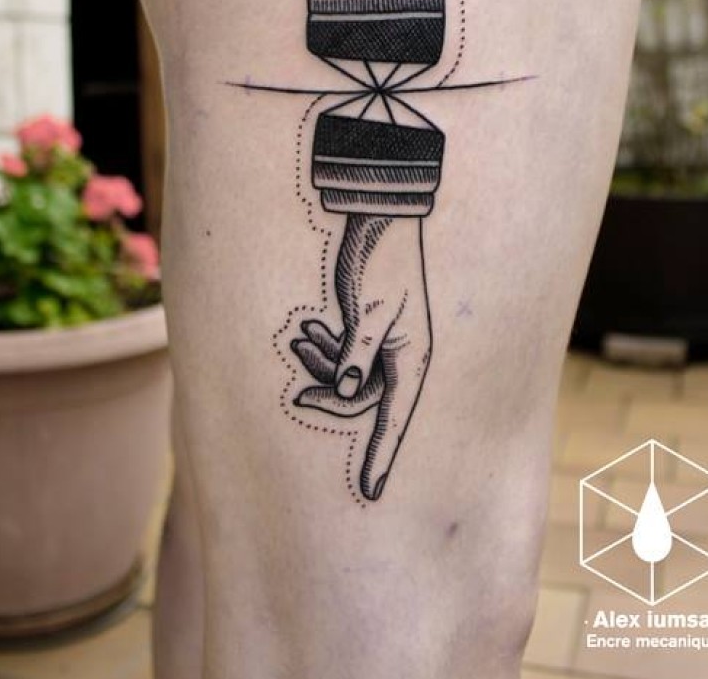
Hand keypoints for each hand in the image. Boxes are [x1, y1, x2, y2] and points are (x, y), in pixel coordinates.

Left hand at [291, 214, 430, 500]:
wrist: (377, 215)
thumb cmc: (378, 260)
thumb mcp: (368, 309)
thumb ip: (356, 354)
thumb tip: (344, 393)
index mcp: (410, 356)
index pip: (393, 419)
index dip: (381, 457)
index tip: (369, 491)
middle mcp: (400, 355)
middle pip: (360, 400)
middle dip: (328, 396)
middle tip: (297, 394)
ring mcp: (383, 342)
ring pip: (347, 378)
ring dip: (322, 365)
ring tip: (301, 336)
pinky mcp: (366, 327)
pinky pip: (343, 355)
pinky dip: (324, 348)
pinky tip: (308, 328)